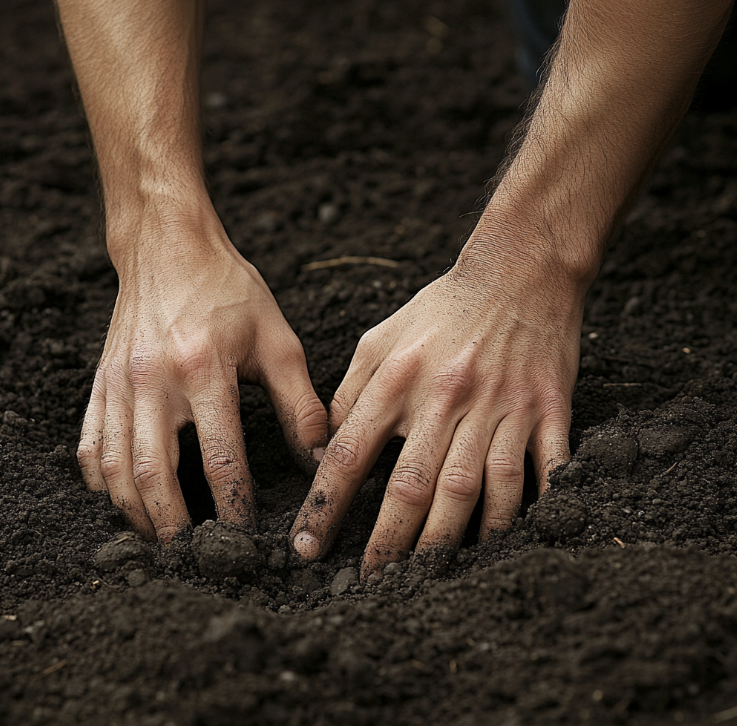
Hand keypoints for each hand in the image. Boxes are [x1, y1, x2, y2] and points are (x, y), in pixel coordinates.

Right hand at [77, 208, 327, 540]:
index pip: (220, 458)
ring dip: (135, 513)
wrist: (168, 247)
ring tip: (159, 540)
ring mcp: (119, 383)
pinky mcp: (101, 381)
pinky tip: (120, 499)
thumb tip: (320, 456)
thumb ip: (300, 403)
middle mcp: (154, 380)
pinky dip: (102, 481)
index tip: (247, 538)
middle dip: (173, 526)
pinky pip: (89, 444)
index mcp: (204, 369)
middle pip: (153, 474)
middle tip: (196, 557)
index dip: (234, 507)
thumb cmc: (229, 290)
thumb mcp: (277, 340)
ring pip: (115, 468)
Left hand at [290, 243, 584, 576]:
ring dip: (451, 540)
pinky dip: (527, 511)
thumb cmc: (443, 309)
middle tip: (370, 582)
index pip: (351, 451)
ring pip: (476, 491)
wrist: (520, 272)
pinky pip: (540, 472)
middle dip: (389, 543)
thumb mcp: (382, 337)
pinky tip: (507, 543)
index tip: (307, 547)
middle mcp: (449, 396)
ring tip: (427, 576)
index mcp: (400, 377)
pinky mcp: (548, 410)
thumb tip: (325, 444)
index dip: (325, 505)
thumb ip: (351, 390)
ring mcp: (502, 406)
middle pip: (414, 485)